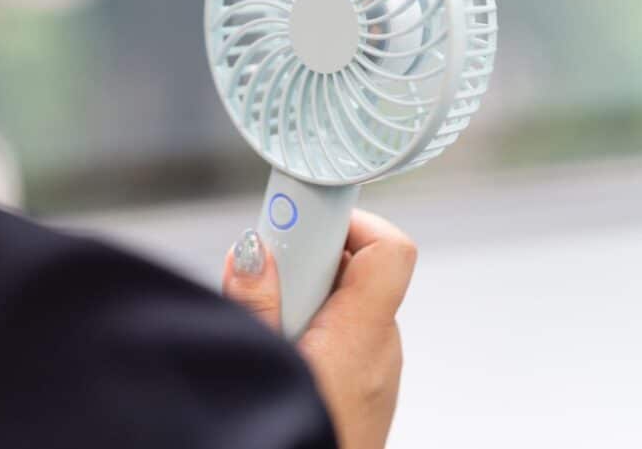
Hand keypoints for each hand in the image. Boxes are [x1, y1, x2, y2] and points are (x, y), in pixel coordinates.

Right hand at [223, 210, 416, 448]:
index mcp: (362, 341)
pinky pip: (346, 335)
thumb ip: (252, 302)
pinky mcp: (364, 389)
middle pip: (359, 271)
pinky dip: (315, 326)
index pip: (388, 249)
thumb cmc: (286, 438)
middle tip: (262, 269)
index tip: (299, 215)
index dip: (348, 220)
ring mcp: (377, 373)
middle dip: (309, 259)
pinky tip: (279, 352)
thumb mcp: (257, 365)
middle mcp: (381, 352)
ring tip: (264, 322)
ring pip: (349, 305)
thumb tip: (255, 248)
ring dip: (307, 296)